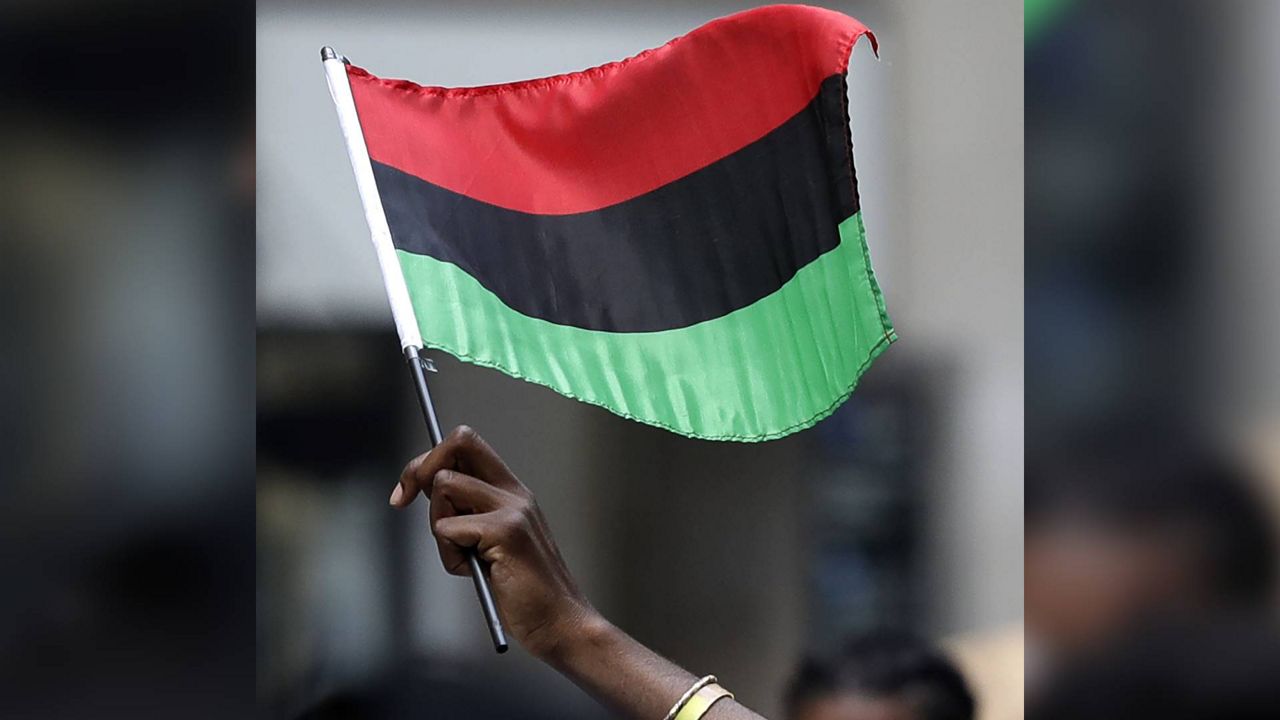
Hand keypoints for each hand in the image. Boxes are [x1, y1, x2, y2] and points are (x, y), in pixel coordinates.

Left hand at [390, 425, 599, 659]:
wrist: (558, 621)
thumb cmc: (523, 589)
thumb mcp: (491, 541)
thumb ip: (468, 511)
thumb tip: (425, 486)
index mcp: (511, 491)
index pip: (466, 442)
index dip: (428, 459)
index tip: (408, 490)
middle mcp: (514, 492)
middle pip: (458, 441)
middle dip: (420, 469)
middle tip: (404, 500)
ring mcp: (512, 509)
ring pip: (444, 486)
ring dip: (439, 526)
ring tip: (466, 556)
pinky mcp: (506, 532)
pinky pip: (447, 529)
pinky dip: (451, 557)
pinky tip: (475, 571)